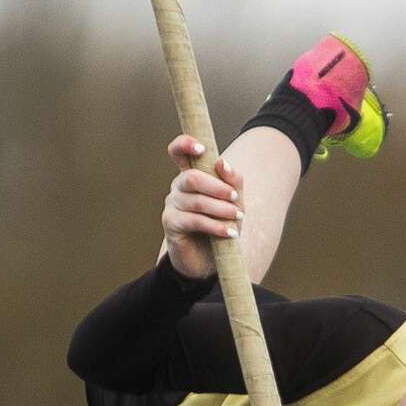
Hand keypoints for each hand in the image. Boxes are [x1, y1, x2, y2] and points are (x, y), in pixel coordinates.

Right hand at [162, 136, 243, 279]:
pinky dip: (214, 225)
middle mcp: (178, 187)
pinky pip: (193, 220)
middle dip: (216, 187)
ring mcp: (172, 204)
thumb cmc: (222, 225)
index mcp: (191, 175)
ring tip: (236, 218)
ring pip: (195, 200)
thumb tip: (222, 163)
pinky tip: (229, 232)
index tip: (201, 149)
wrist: (210, 260)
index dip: (185, 144)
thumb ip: (233, 181)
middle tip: (233, 198)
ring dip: (220, 209)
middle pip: (191, 178)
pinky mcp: (170, 223)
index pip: (178, 151)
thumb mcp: (234, 202)